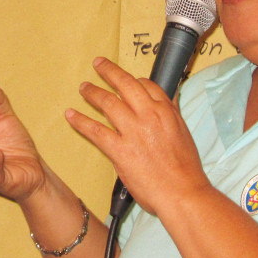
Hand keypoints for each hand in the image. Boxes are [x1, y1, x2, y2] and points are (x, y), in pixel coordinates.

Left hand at [65, 58, 206, 217]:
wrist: (183, 194)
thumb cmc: (186, 169)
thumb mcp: (183, 133)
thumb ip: (171, 114)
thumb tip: (167, 101)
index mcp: (165, 111)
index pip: (146, 84)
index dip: (132, 79)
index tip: (124, 79)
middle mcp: (148, 115)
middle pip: (125, 84)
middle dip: (109, 71)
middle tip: (98, 64)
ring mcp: (133, 131)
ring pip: (108, 103)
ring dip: (92, 92)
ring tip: (83, 88)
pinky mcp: (120, 150)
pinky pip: (96, 131)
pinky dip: (81, 121)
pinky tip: (70, 115)